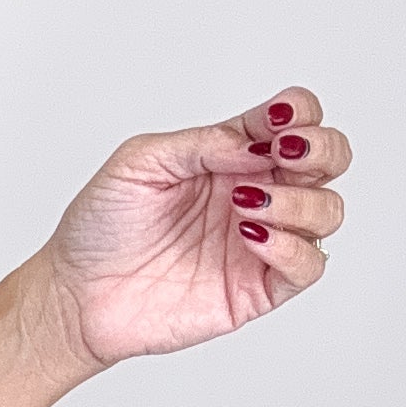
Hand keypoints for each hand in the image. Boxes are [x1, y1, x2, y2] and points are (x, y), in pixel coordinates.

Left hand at [0, 88, 352, 406]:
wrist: (75, 294)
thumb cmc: (100, 226)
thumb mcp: (139, 161)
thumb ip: (202, 142)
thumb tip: (257, 142)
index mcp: (231, 154)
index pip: (295, 119)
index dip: (299, 112)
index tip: (275, 121)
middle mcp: (256, 192)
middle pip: (330, 158)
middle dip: (321, 149)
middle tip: (283, 154)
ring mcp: (262, 240)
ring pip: (327, 210)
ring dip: (298, 199)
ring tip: (245, 204)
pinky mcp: (259, 287)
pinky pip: (309, 265)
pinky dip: (292, 246)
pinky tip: (251, 237)